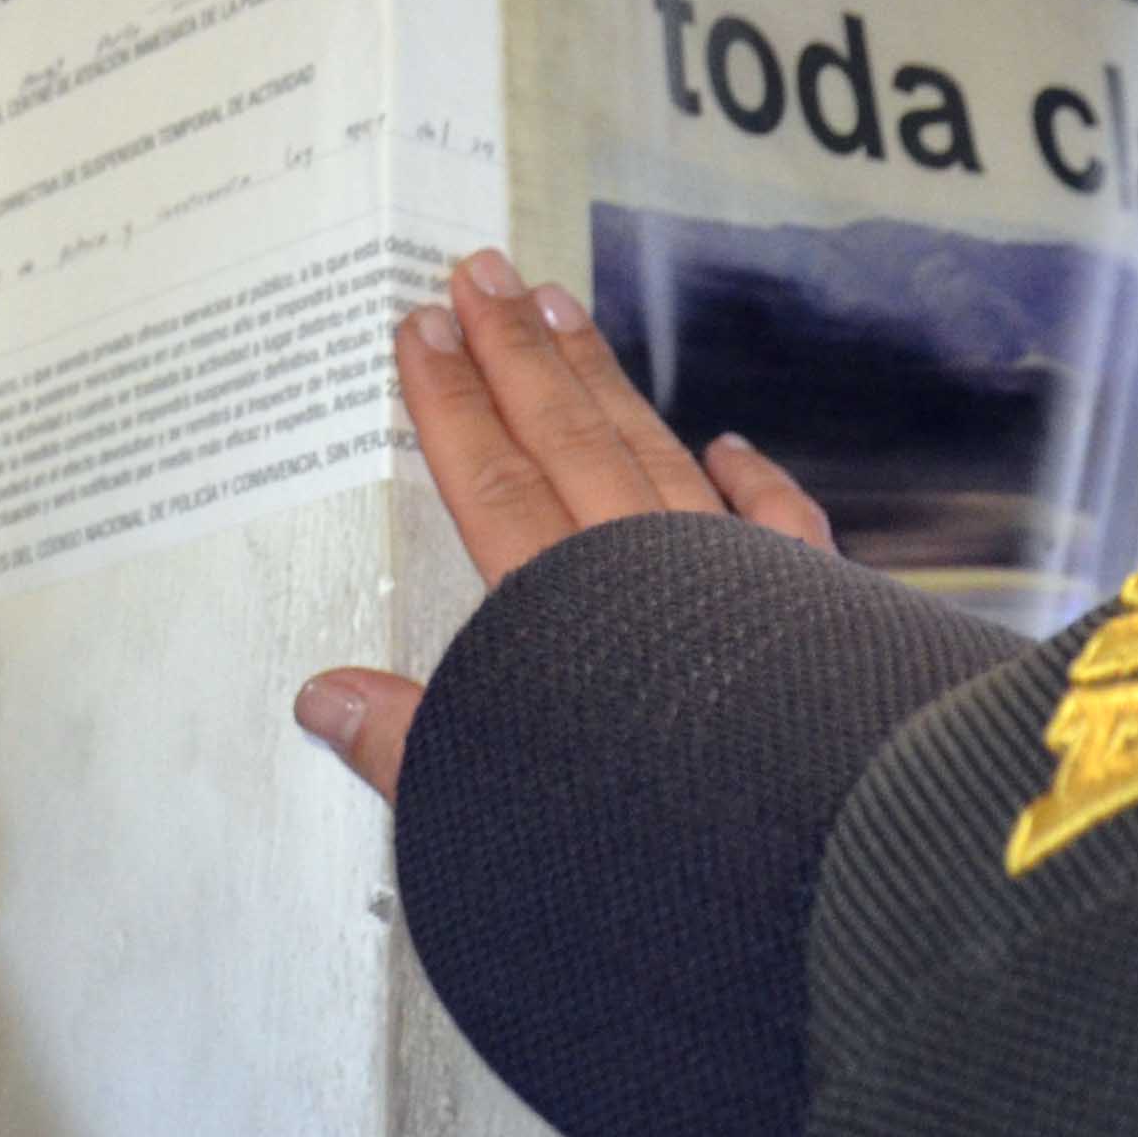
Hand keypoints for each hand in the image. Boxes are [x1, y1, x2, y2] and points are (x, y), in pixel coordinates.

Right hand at [291, 244, 830, 796]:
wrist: (808, 862)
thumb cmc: (657, 850)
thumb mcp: (495, 809)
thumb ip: (413, 748)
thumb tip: (328, 698)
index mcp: (563, 610)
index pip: (488, 483)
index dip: (450, 402)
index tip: (424, 330)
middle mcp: (649, 571)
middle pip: (565, 438)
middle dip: (517, 352)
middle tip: (481, 274)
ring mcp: (732, 579)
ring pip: (654, 454)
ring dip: (603, 382)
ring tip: (563, 312)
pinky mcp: (808, 610)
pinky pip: (775, 524)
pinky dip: (750, 478)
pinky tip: (727, 444)